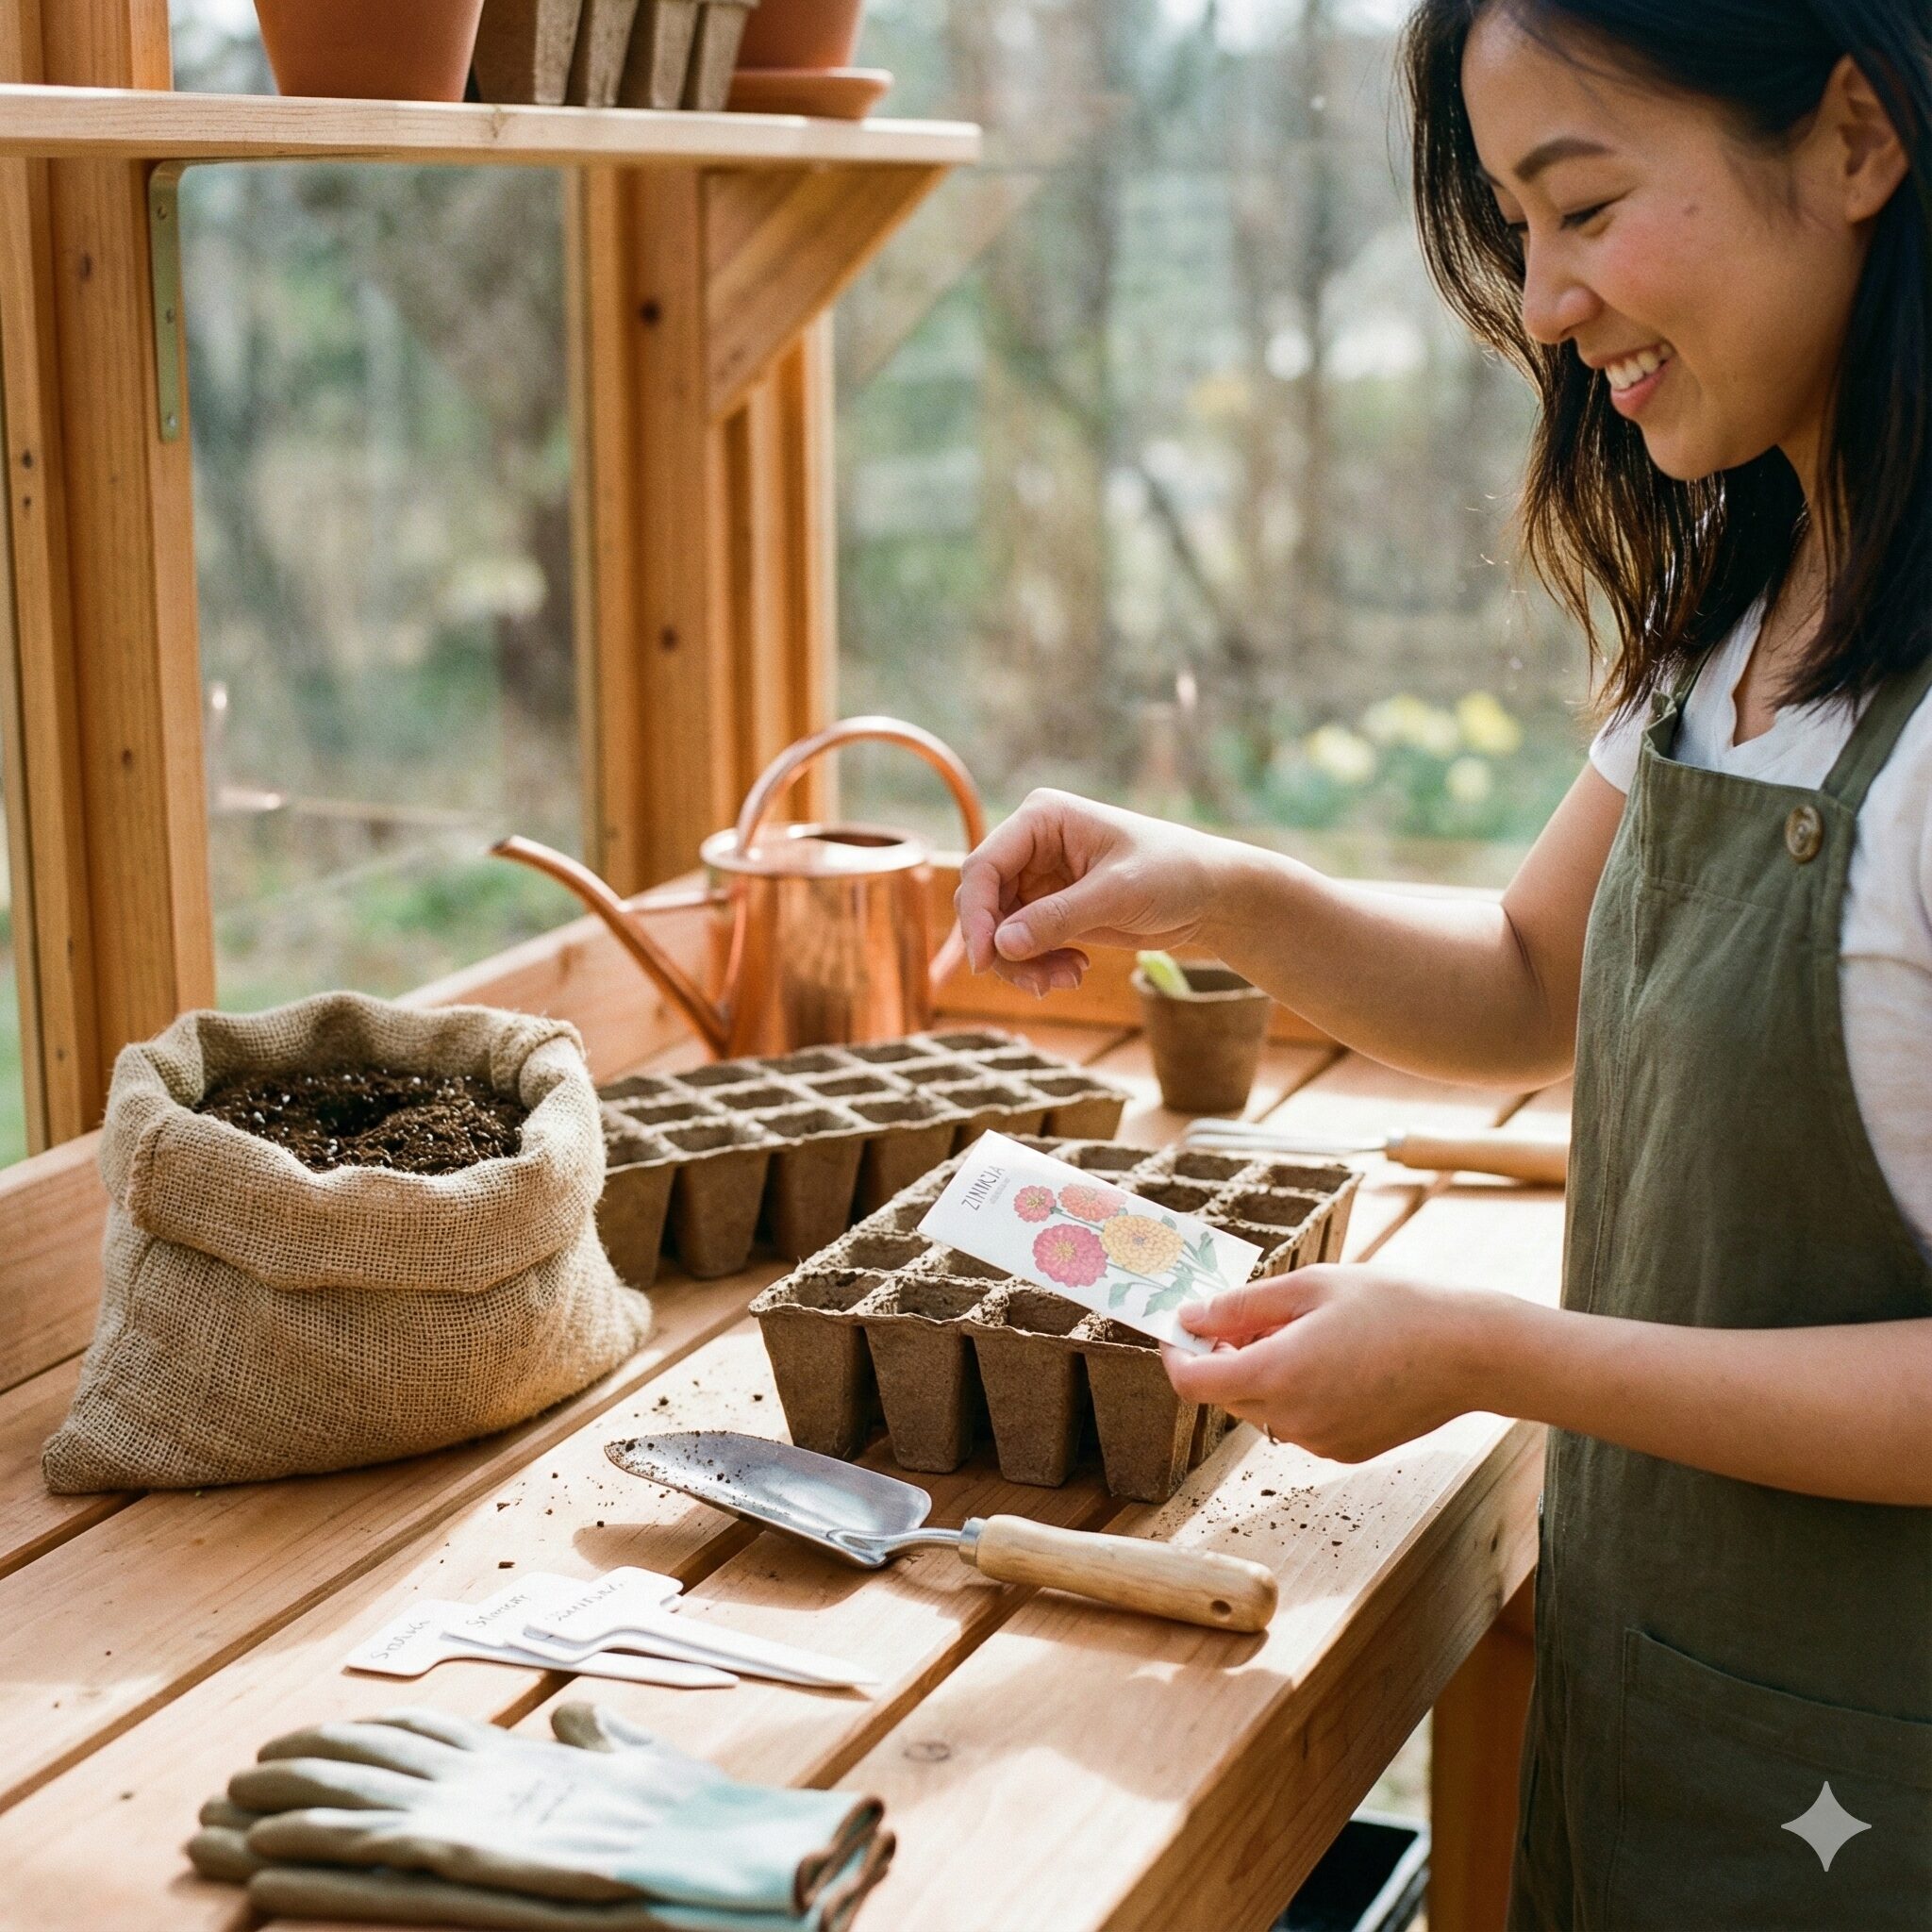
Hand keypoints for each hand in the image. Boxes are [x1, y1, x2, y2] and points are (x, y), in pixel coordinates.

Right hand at [954, 790, 1234, 994]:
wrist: (1210, 895)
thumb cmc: (1173, 873)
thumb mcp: (1117, 894)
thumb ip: (1057, 918)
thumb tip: (1000, 946)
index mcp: (1042, 818)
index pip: (984, 867)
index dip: (976, 915)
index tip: (986, 962)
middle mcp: (1031, 845)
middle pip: (984, 904)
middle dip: (1004, 949)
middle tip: (1039, 984)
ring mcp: (1038, 878)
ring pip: (999, 931)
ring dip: (1023, 964)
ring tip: (1067, 979)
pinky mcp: (1050, 909)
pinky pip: (1021, 944)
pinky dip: (1038, 965)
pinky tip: (1073, 972)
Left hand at [1161, 1266, 1494, 1463]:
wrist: (1472, 1352)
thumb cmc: (1396, 1305)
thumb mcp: (1310, 1287)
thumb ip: (1241, 1306)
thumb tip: (1189, 1318)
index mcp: (1278, 1374)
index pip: (1193, 1382)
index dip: (1178, 1354)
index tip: (1184, 1327)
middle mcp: (1293, 1419)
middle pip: (1225, 1395)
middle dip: (1224, 1357)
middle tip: (1254, 1315)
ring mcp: (1320, 1442)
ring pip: (1262, 1409)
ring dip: (1262, 1374)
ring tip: (1305, 1332)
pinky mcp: (1345, 1451)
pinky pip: (1297, 1422)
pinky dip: (1297, 1393)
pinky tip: (1336, 1360)